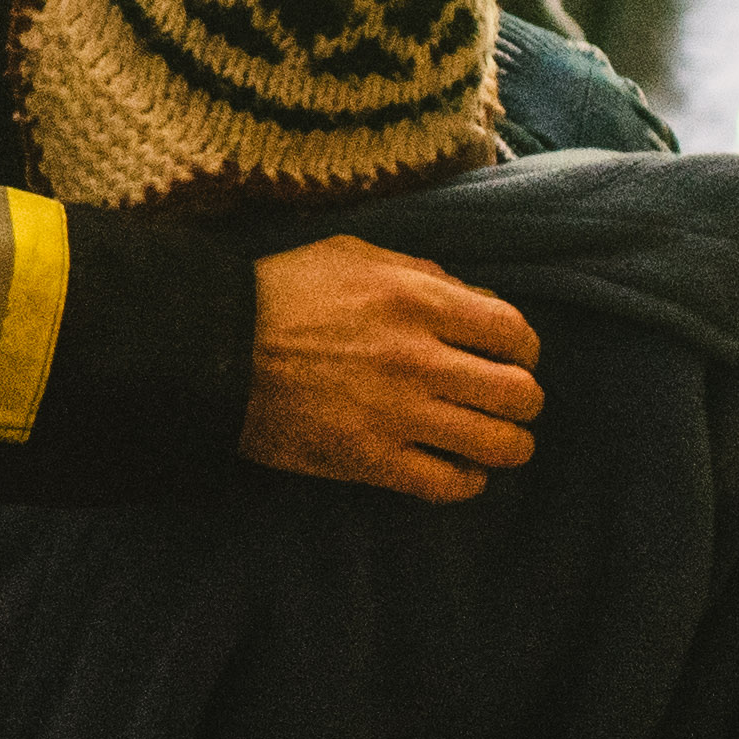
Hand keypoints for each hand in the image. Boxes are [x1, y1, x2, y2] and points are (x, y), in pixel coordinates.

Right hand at [242, 239, 540, 501]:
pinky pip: (447, 484)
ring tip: (498, 442)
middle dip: (523, 399)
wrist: (213, 348)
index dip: (524, 348)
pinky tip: (461, 470)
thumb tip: (471, 299)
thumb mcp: (353, 253)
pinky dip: (467, 481)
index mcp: (417, 299)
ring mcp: (396, 414)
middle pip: (518, 393)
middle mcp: (418, 358)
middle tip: (507, 400)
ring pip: (498, 444)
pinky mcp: (369, 461)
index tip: (513, 356)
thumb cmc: (280, 292)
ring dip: (508, 445)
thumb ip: (420, 271)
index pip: (514, 332)